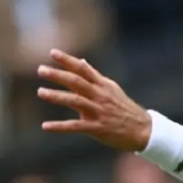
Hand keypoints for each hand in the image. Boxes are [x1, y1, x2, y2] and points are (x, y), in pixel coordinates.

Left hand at [37, 49, 151, 150]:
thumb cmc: (123, 108)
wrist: (142, 130)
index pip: (83, 69)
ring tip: (40, 92)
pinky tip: (45, 126)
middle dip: (58, 75)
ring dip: (56, 96)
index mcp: (103, 85)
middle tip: (41, 70)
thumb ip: (94, 77)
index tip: (52, 53)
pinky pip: (75, 126)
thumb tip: (81, 62)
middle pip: (76, 81)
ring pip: (75, 101)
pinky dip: (59, 126)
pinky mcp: (98, 128)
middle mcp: (100, 95)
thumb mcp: (111, 89)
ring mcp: (99, 112)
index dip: (67, 60)